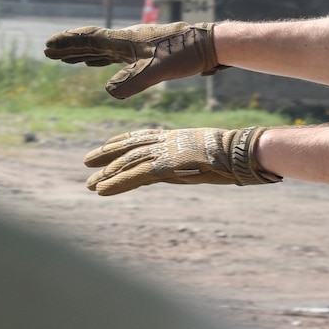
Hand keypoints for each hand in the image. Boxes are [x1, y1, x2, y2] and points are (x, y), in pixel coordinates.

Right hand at [44, 22, 223, 98]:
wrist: (210, 46)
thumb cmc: (186, 54)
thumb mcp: (158, 71)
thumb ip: (133, 81)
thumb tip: (110, 92)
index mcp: (126, 40)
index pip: (90, 39)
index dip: (68, 43)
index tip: (48, 46)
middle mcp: (128, 40)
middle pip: (92, 42)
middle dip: (70, 47)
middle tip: (48, 51)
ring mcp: (137, 46)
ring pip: (103, 48)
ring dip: (83, 53)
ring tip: (67, 57)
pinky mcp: (147, 53)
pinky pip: (116, 55)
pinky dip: (101, 58)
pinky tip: (98, 63)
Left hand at [83, 127, 280, 195]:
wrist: (242, 151)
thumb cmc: (234, 154)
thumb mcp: (208, 156)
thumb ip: (191, 161)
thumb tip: (185, 170)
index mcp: (176, 137)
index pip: (143, 137)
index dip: (123, 141)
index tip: (108, 145)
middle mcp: (166, 142)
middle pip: (130, 147)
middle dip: (107, 154)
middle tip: (87, 162)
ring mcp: (166, 153)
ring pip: (128, 162)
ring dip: (107, 174)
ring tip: (90, 183)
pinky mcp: (166, 166)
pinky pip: (135, 176)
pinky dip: (117, 183)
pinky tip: (101, 191)